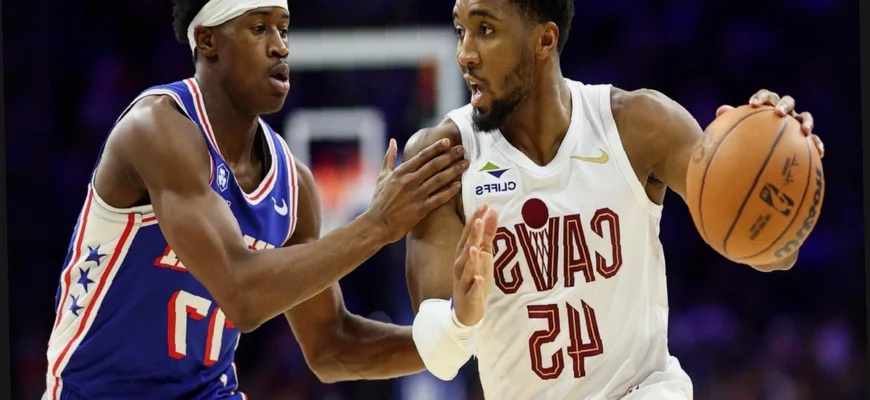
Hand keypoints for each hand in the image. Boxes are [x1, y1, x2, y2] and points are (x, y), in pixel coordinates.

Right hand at [368, 138, 468, 242]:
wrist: (376, 224)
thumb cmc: (379, 201)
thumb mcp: (382, 177)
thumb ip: (388, 158)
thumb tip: (393, 141)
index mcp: (400, 172)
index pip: (422, 156)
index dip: (436, 148)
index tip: (448, 141)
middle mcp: (409, 181)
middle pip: (434, 165)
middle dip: (450, 156)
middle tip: (463, 150)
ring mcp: (415, 195)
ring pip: (439, 180)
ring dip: (454, 171)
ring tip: (465, 164)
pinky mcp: (420, 210)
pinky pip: (439, 198)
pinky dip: (449, 191)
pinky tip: (459, 185)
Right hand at [452, 203, 499, 326]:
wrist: (465, 310)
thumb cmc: (475, 277)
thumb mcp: (484, 254)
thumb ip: (487, 234)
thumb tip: (492, 211)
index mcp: (464, 254)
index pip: (468, 234)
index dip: (475, 220)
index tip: (485, 205)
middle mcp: (461, 266)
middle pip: (465, 248)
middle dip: (471, 235)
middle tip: (478, 220)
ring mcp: (463, 282)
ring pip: (465, 269)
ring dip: (470, 258)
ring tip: (475, 248)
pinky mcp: (469, 297)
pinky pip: (472, 290)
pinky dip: (475, 285)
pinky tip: (480, 279)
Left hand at [716, 89, 823, 157]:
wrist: (761, 151)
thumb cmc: (746, 140)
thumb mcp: (737, 133)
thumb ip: (731, 121)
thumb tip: (720, 111)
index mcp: (767, 107)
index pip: (765, 96)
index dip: (760, 97)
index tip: (753, 104)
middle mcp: (784, 112)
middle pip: (787, 101)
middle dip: (784, 105)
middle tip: (778, 113)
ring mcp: (796, 123)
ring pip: (805, 116)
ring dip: (806, 121)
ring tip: (805, 131)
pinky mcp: (805, 137)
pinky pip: (814, 139)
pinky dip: (818, 143)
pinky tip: (820, 153)